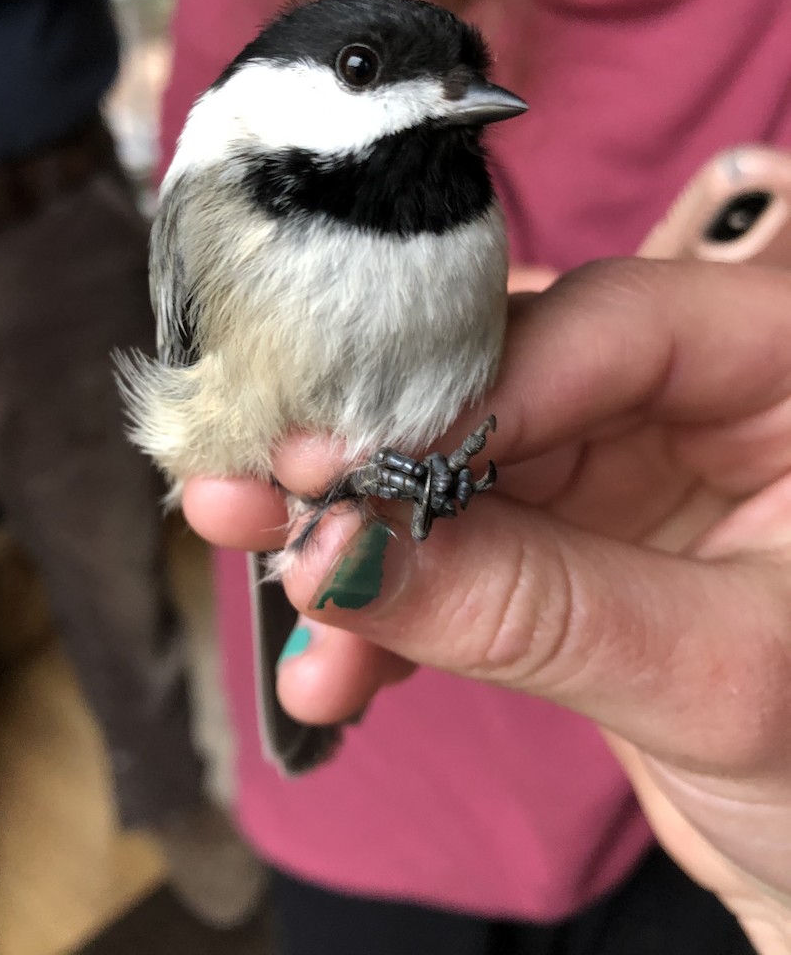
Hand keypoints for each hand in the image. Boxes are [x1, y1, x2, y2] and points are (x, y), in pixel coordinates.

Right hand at [183, 259, 790, 952]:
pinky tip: (337, 667)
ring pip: (461, 464)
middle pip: (508, 382)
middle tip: (264, 493)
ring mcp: (622, 465)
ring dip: (367, 539)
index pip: (609, 324)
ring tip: (282, 591)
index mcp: (782, 369)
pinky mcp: (566, 534)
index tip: (346, 453)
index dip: (470, 385)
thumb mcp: (716, 680)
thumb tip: (349, 557)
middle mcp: (695, 396)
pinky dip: (396, 604)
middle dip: (385, 456)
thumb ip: (537, 607)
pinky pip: (458, 543)